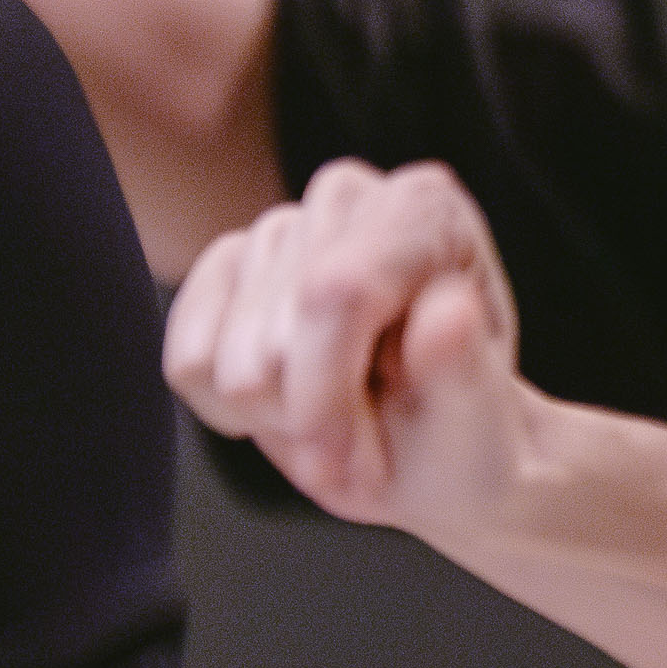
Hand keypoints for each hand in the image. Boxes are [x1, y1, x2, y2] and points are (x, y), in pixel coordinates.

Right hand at [160, 156, 537, 536]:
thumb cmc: (465, 439)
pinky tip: (289, 412)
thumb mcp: (480, 428)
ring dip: (278, 421)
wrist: (432, 454)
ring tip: (340, 433)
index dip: (326, 392)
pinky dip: (228, 411)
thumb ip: (467, 372)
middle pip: (272, 333)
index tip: (351, 467)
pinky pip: (186, 360)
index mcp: (428, 212)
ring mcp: (279, 230)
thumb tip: (449, 311)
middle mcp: (349, 200)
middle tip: (365, 453)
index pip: (337, 291)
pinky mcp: (225, 270)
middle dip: (311, 419)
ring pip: (224, 354)